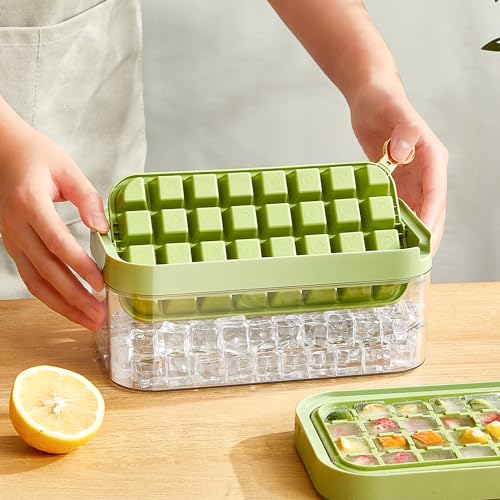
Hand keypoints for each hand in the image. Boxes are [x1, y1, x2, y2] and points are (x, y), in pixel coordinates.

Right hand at [0, 122, 107, 330]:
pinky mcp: (14, 246)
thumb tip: (102, 228)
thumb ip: (87, 198)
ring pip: (35, 281)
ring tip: (87, 320)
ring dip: (62, 304)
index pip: (57, 242)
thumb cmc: (36, 156)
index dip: (79, 266)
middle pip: (46, 270)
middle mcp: (17, 227)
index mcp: (30, 204)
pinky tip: (68, 307)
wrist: (3, 151)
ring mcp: (12, 239)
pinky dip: (49, 296)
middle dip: (74, 297)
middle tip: (98, 316)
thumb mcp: (66, 168)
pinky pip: (31, 277)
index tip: (101, 283)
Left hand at [348, 81, 447, 252]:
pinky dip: (396, 223)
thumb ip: (404, 131)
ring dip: (412, 234)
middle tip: (417, 260)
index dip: (432, 217)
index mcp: (432, 157)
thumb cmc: (385, 101)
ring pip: (416, 211)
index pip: (436, 193)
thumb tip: (403, 152)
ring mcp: (411, 177)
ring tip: (404, 257)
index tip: (426, 238)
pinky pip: (399, 205)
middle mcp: (425, 171)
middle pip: (431, 209)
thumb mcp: (395, 112)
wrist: (370, 98)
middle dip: (427, 234)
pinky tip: (388, 238)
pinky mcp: (396, 180)